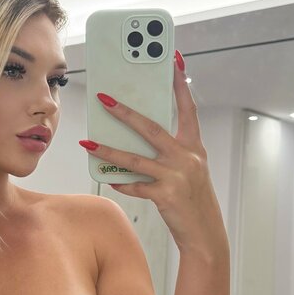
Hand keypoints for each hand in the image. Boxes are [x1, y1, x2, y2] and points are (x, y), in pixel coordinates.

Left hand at [79, 50, 228, 255]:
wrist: (206, 235)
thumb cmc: (194, 200)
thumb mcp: (189, 170)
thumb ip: (170, 153)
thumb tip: (137, 138)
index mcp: (194, 147)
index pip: (187, 107)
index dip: (180, 83)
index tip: (173, 59)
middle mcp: (187, 157)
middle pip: (151, 128)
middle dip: (125, 113)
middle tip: (104, 99)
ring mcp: (177, 176)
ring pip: (134, 159)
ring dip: (107, 150)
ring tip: (87, 143)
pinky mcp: (166, 195)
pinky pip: (135, 186)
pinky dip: (121, 182)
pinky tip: (109, 179)